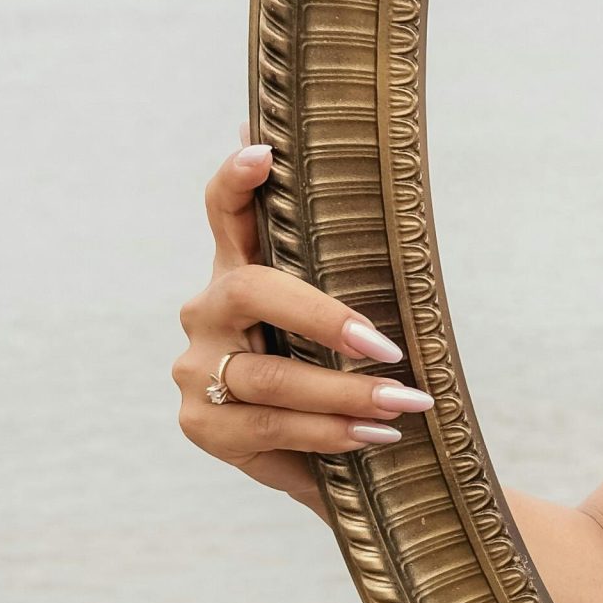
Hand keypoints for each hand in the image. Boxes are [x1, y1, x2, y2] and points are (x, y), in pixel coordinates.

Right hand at [170, 122, 435, 515]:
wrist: (310, 452)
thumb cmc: (329, 365)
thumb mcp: (339, 318)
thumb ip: (347, 270)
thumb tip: (396, 206)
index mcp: (238, 269)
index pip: (224, 211)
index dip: (236, 180)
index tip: (263, 150)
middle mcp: (207, 311)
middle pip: (252, 292)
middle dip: (324, 318)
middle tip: (387, 345)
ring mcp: (197, 368)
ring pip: (269, 377)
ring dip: (345, 393)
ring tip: (405, 403)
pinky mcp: (202, 425)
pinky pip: (269, 425)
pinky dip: (331, 432)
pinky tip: (375, 436)